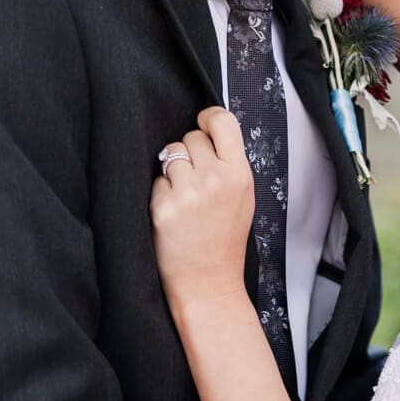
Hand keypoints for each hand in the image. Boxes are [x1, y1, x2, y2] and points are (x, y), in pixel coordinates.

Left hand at [149, 106, 254, 311]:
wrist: (209, 283)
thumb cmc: (224, 243)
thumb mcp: (243, 198)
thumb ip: (229, 164)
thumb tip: (210, 133)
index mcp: (239, 175)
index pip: (223, 121)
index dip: (209, 117)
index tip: (203, 123)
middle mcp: (215, 180)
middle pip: (191, 137)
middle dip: (190, 153)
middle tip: (195, 180)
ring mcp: (188, 192)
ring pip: (170, 154)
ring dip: (172, 171)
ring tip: (184, 197)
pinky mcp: (163, 206)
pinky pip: (156, 180)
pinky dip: (161, 193)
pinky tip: (173, 213)